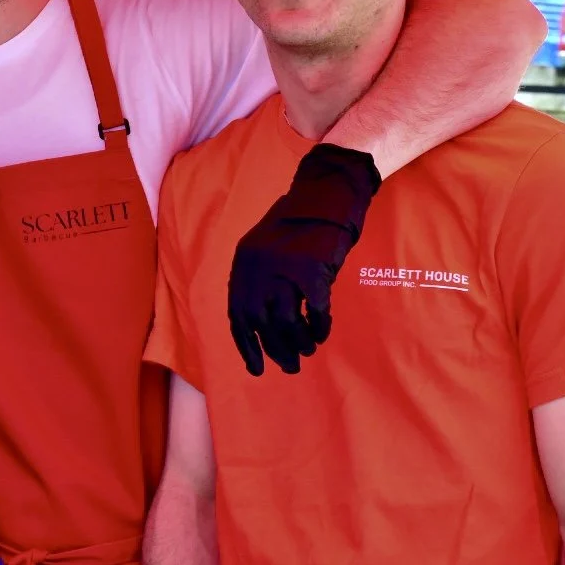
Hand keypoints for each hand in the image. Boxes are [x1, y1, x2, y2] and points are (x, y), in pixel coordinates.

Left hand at [227, 144, 380, 375]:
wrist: (326, 196)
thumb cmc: (300, 227)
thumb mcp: (266, 250)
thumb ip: (259, 282)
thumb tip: (262, 329)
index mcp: (243, 263)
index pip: (238, 315)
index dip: (247, 345)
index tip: (257, 368)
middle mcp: (257, 266)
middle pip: (262, 322)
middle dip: (276, 350)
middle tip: (291, 366)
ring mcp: (283, 268)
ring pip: (287, 321)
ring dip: (299, 342)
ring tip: (308, 349)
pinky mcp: (312, 270)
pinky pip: (316, 311)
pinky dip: (319, 327)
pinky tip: (322, 332)